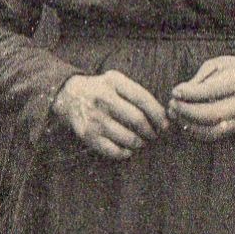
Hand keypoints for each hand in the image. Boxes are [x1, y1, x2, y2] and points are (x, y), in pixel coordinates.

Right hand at [52, 70, 169, 159]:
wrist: (68, 96)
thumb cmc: (101, 90)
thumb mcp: (116, 81)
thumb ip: (136, 93)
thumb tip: (163, 115)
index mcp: (113, 82)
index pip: (143, 99)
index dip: (159, 114)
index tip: (165, 124)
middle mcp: (103, 98)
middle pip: (138, 120)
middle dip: (151, 131)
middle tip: (154, 135)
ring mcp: (95, 118)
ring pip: (128, 137)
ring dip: (140, 143)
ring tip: (142, 142)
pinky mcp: (87, 134)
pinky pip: (113, 150)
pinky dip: (125, 153)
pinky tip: (128, 150)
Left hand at [168, 56, 234, 141]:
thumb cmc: (223, 70)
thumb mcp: (212, 66)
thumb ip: (197, 81)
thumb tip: (178, 94)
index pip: (212, 91)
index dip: (190, 93)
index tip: (175, 92)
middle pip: (213, 114)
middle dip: (187, 111)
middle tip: (172, 104)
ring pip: (211, 130)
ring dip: (188, 123)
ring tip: (174, 113)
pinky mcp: (233, 129)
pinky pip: (211, 136)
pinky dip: (193, 131)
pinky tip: (182, 121)